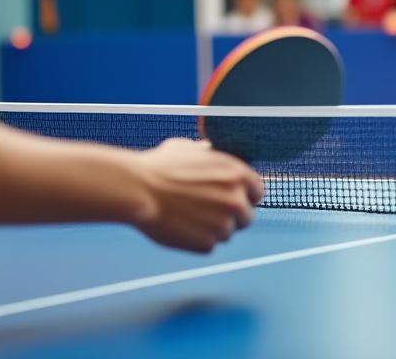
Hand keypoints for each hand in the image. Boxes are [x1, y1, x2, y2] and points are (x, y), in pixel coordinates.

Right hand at [131, 138, 263, 252]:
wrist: (139, 190)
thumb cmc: (157, 166)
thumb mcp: (186, 149)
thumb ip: (205, 153)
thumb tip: (207, 149)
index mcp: (237, 174)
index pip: (256, 192)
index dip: (244, 196)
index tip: (233, 199)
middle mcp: (236, 200)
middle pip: (246, 217)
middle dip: (232, 216)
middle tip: (208, 213)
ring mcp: (222, 224)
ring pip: (226, 233)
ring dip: (212, 229)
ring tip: (187, 217)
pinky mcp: (207, 244)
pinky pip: (208, 246)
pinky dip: (197, 241)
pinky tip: (180, 227)